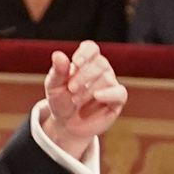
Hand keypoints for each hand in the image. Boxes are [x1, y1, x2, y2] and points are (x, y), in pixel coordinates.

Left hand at [37, 42, 127, 160]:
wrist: (66, 125)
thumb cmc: (61, 101)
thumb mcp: (54, 86)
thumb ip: (57, 71)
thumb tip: (58, 54)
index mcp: (86, 61)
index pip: (91, 49)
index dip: (85, 54)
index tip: (75, 63)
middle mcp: (101, 70)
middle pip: (99, 63)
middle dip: (83, 76)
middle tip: (71, 89)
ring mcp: (110, 84)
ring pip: (106, 78)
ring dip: (88, 90)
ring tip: (75, 100)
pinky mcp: (116, 100)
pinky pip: (119, 93)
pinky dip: (109, 93)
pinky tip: (97, 96)